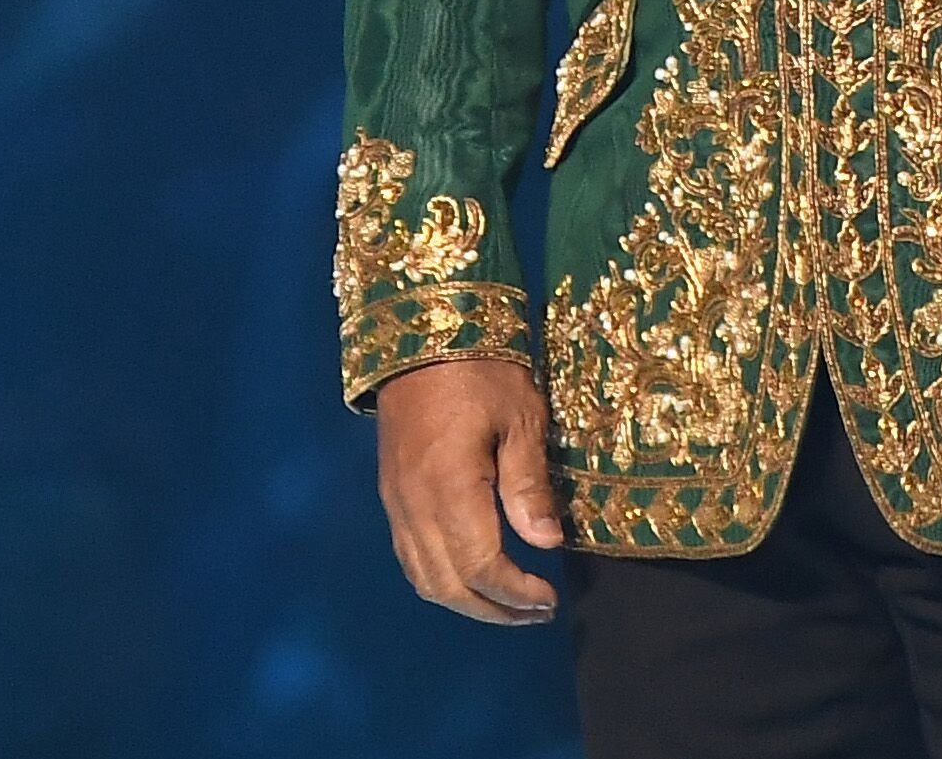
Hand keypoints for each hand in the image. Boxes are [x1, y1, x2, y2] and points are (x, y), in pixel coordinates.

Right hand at [374, 358, 563, 624]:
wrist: (419, 331)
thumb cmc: (480, 367)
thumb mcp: (520, 417)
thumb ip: (528, 484)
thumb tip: (546, 542)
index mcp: (449, 487)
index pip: (481, 566)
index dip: (516, 592)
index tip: (551, 597)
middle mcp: (414, 505)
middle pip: (447, 585)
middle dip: (493, 609)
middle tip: (535, 611)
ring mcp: (396, 501)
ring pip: (423, 576)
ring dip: (464, 601)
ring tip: (507, 603)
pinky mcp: (391, 493)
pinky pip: (409, 555)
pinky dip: (440, 578)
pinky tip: (470, 574)